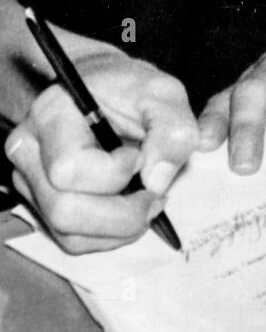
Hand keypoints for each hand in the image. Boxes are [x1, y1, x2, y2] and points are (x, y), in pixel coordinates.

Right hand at [4, 41, 197, 253]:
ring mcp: (30, 181)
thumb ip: (171, 127)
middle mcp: (29, 151)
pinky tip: (130, 210)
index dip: (114, 173)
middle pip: (64, 210)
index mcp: (51, 114)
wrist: (106, 92)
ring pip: (68, 234)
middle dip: (121, 214)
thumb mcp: (162, 93)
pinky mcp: (42, 204)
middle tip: (154, 194)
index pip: (69, 168)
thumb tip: (158, 179)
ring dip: (118, 229)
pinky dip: (109, 236)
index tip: (140, 156)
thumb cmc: (129, 90)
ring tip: (147, 202)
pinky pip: (72, 241)